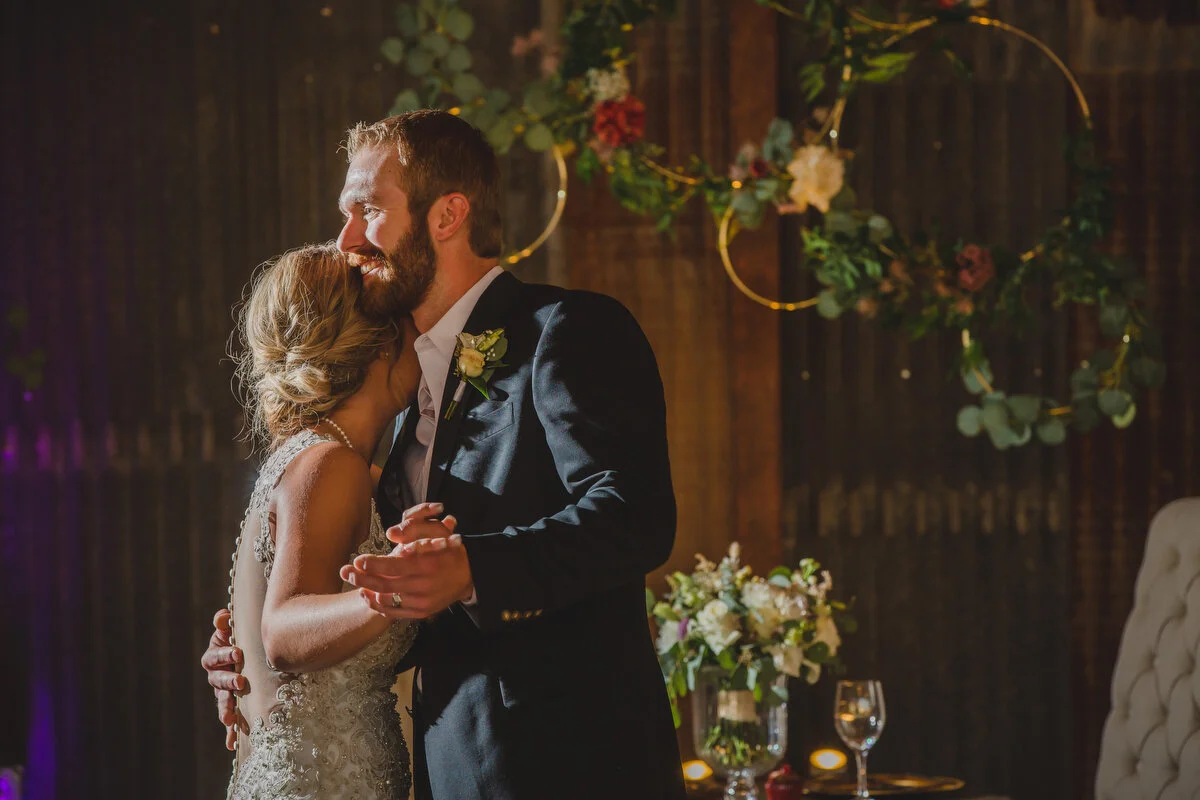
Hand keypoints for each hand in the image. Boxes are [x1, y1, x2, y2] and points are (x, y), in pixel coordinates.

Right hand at [200, 608, 249, 749]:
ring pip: (221, 702)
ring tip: (229, 718)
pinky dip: (230, 733)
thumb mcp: (237, 629)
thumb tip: (223, 616)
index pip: (214, 656)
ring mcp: (224, 692)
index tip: (238, 652)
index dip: (224, 654)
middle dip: (228, 681)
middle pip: (217, 680)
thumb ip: (227, 623)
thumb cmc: (244, 638)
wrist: (253, 654)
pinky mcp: (234, 706)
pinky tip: (231, 745)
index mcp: (216, 656)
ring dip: (225, 710)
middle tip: (240, 681)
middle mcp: (217, 676)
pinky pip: (230, 721)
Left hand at [339, 503, 472, 617]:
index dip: (373, 564)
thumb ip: (414, 530)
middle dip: (362, 578)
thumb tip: (391, 533)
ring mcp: (423, 601)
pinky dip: (379, 605)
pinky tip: (368, 596)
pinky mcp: (422, 612)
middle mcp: (425, 585)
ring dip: (368, 592)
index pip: (395, 566)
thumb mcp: (437, 534)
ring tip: (355, 584)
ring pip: (388, 600)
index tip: (357, 560)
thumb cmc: (448, 550)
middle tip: (345, 572)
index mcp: (428, 564)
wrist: (469, 576)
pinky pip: (395, 612)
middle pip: (386, 585)